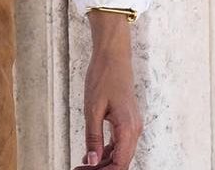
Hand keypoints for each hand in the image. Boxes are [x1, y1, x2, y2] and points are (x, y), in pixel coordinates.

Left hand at [73, 18, 142, 168]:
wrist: (113, 55)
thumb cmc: (103, 77)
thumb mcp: (93, 108)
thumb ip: (93, 137)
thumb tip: (92, 161)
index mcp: (128, 128)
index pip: (120, 164)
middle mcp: (134, 129)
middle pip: (121, 161)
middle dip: (102, 169)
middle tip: (80, 169)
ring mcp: (132, 125)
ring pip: (121, 153)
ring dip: (104, 162)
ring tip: (83, 164)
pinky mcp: (127, 120)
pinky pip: (120, 142)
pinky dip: (107, 151)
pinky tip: (93, 153)